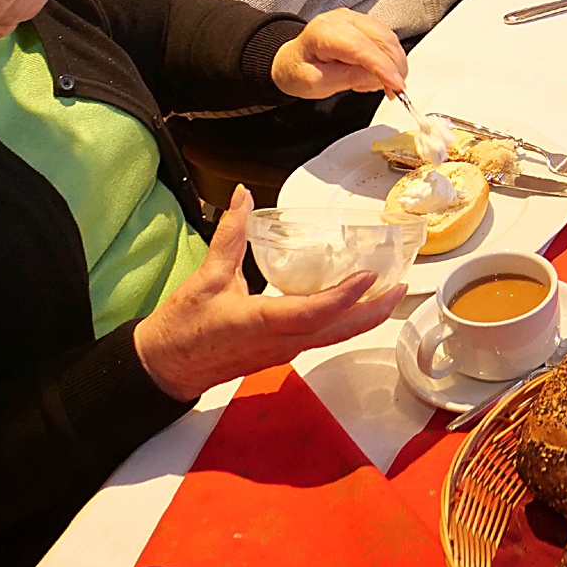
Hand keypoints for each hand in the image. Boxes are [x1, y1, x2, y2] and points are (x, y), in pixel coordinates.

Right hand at [133, 188, 405, 401]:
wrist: (164, 369)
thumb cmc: (181, 329)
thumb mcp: (206, 278)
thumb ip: (230, 235)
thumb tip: (242, 197)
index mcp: (260, 323)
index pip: (315, 313)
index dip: (346, 296)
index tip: (370, 276)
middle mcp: (280, 343)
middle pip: (340, 330)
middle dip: (375, 309)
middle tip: (402, 284)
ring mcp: (284, 351)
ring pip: (335, 336)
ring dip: (364, 316)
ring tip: (389, 291)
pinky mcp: (282, 352)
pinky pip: (323, 337)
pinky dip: (345, 320)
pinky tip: (355, 303)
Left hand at [272, 10, 407, 97]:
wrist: (292, 61)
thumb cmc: (299, 71)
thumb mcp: (317, 84)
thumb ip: (348, 78)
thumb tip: (379, 77)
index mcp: (323, 32)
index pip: (361, 47)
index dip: (383, 67)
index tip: (397, 85)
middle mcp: (342, 19)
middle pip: (381, 39)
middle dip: (395, 67)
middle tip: (395, 91)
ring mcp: (355, 19)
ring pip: (389, 38)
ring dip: (395, 64)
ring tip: (385, 85)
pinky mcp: (365, 24)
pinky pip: (387, 39)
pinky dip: (391, 59)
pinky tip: (381, 74)